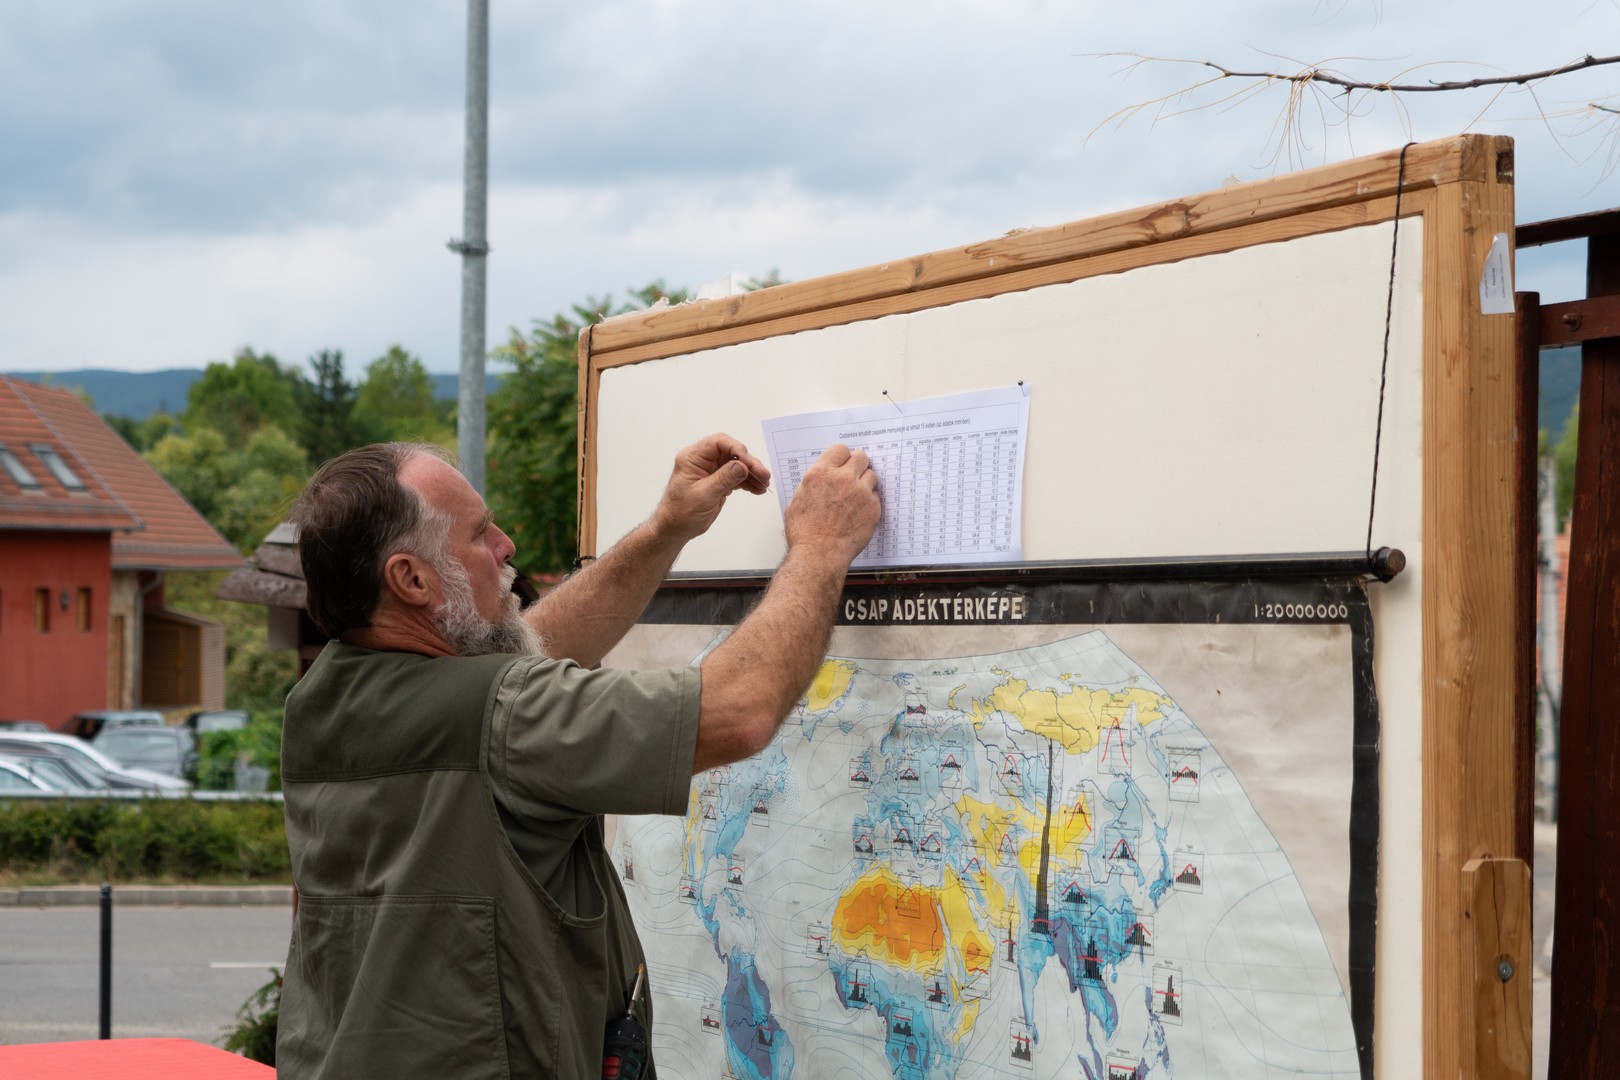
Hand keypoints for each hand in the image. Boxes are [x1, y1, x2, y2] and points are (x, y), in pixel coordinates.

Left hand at [652, 433, 771, 542]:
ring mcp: (711, 470)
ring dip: (751, 473)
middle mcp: (702, 460)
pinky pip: (736, 476)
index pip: (718, 442)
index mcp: (693, 457)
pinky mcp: (718, 481)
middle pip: (731, 452)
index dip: (736, 448)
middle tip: (763, 475)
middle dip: (749, 463)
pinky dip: (748, 482)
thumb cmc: (681, 512)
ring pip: (736, 464)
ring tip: (764, 484)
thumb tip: (742, 466)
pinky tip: (758, 489)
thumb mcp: (704, 495)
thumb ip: (724, 478)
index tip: (750, 463)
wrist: (676, 528)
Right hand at [783, 444, 881, 564]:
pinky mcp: (873, 508)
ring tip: (856, 497)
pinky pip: (876, 496)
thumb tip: (822, 476)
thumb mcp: (797, 500)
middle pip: (860, 457)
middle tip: (854, 476)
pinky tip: (859, 512)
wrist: (819, 554)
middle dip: (858, 465)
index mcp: (821, 473)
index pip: (840, 449)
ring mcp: (861, 493)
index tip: (843, 463)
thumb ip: (812, 483)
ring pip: (871, 475)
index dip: (842, 457)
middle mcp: (842, 478)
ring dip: (865, 483)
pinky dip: (869, 502)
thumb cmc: (804, 532)